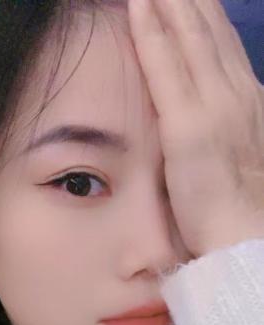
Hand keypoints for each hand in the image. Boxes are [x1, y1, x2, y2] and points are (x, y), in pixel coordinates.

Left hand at [128, 0, 263, 257]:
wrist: (247, 240)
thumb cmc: (239, 212)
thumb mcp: (240, 158)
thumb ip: (223, 132)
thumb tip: (204, 122)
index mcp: (248, 102)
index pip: (221, 45)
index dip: (202, 14)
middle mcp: (236, 93)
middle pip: (208, 30)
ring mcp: (214, 106)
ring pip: (189, 37)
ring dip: (169, 2)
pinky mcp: (187, 127)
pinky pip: (165, 68)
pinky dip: (151, 32)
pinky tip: (137, 6)